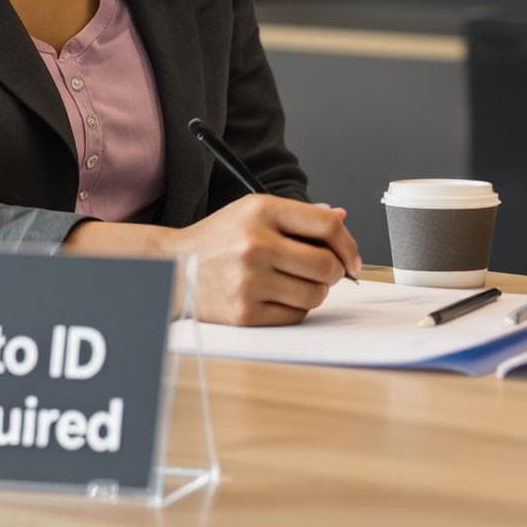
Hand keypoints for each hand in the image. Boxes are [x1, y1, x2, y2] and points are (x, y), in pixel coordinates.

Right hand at [69, 196, 359, 325]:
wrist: (174, 268)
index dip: (349, 244)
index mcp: (262, 211)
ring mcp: (249, 281)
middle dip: (335, 272)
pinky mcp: (244, 313)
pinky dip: (295, 308)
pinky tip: (277, 296)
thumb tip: (341, 218)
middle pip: (327, 265)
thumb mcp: (254, 212)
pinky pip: (295, 315)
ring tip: (295, 283)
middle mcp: (256, 244)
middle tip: (325, 273)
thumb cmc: (221, 239)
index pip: (328, 225)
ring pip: (315, 295)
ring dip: (315, 292)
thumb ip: (298, 215)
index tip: (352, 259)